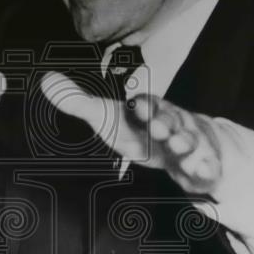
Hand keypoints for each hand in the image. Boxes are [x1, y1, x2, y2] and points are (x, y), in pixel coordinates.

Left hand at [40, 72, 223, 194]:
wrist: (181, 144)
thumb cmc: (139, 129)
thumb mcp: (107, 118)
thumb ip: (77, 102)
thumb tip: (46, 81)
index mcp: (149, 110)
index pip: (147, 104)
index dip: (143, 106)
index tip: (138, 107)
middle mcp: (172, 123)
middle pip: (172, 121)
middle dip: (166, 125)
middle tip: (160, 130)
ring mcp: (189, 144)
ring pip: (190, 142)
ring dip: (186, 144)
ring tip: (179, 148)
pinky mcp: (201, 165)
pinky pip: (206, 167)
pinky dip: (205, 169)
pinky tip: (201, 172)